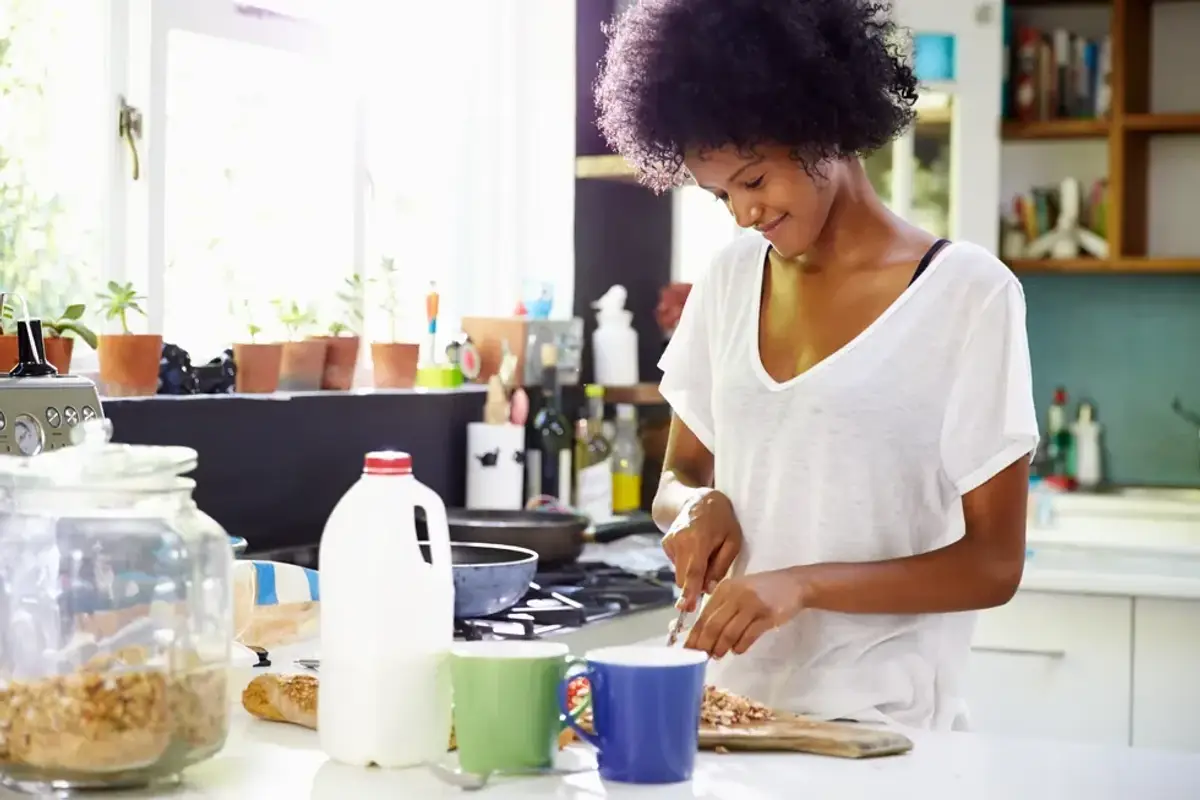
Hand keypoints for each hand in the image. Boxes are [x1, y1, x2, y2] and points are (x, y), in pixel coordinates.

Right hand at [662, 490, 741, 612]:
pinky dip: (687, 563)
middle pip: (684, 578)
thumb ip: (721, 565)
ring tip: (704, 553)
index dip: (690, 592)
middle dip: (696, 585)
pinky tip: (695, 548)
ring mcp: (669, 543)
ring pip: (680, 573)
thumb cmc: (721, 519)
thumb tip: (709, 588)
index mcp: (698, 540)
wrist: (696, 499)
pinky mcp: (665, 544)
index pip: (693, 572)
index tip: (685, 608)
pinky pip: (677, 565)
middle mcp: (679, 542)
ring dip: (692, 572)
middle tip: (710, 575)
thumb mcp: (732, 539)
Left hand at [683, 569, 807, 658]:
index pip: (704, 615)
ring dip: (721, 648)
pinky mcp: (767, 615)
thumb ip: (721, 608)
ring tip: (718, 655)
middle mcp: (736, 595)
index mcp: (725, 588)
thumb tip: (703, 634)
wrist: (793, 584)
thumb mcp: (738, 591)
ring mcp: (752, 604)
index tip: (688, 650)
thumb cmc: (762, 590)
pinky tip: (737, 650)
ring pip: (729, 632)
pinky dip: (740, 646)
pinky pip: (748, 636)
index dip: (695, 635)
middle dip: (705, 644)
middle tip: (702, 657)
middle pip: (714, 625)